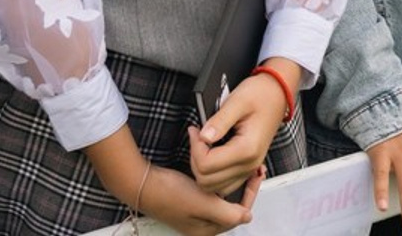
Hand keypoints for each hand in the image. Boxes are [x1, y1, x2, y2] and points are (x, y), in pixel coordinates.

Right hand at [143, 164, 263, 234]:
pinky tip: (226, 172)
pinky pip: (216, 194)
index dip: (252, 193)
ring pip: (226, 200)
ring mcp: (197, 215)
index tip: (257, 174)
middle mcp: (202, 226)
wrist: (144, 184)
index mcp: (206, 230)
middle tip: (254, 170)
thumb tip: (247, 218)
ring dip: (238, 184)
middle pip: (235, 207)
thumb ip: (225, 213)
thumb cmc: (169, 193)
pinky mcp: (192, 204)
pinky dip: (225, 182)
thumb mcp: (201, 202)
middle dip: (247, 188)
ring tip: (244, 170)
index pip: (240, 214)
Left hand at [191, 61, 300, 194]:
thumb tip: (202, 137)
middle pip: (207, 181)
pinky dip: (212, 175)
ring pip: (213, 187)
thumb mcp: (237, 101)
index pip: (207, 164)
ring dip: (202, 170)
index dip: (195, 147)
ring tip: (203, 146)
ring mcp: (249, 168)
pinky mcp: (247, 168)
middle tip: (197, 137)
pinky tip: (211, 155)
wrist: (278, 92)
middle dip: (196, 159)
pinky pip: (223, 184)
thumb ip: (219, 121)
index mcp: (247, 149)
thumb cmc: (261, 94)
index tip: (196, 131)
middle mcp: (250, 164)